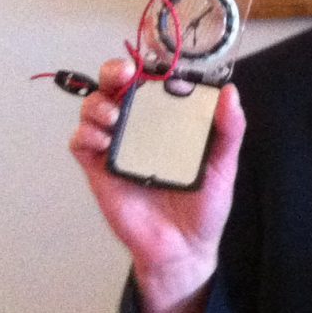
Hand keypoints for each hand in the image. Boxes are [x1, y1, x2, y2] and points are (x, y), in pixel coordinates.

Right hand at [70, 58, 244, 312]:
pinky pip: (81, 144)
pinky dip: (85, 135)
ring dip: (98, 104)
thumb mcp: (224, 165)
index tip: (154, 63)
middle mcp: (141, 128)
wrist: (184, 249)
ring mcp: (118, 147)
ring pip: (94, 109)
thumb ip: (229, 130)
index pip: (153, 82)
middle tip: (124, 75)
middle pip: (117, 87)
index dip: (148, 66)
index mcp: (170, 120)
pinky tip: (103, 141)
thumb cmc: (204, 206)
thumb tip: (231, 93)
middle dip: (114, 72)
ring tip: (115, 116)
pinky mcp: (99, 170)